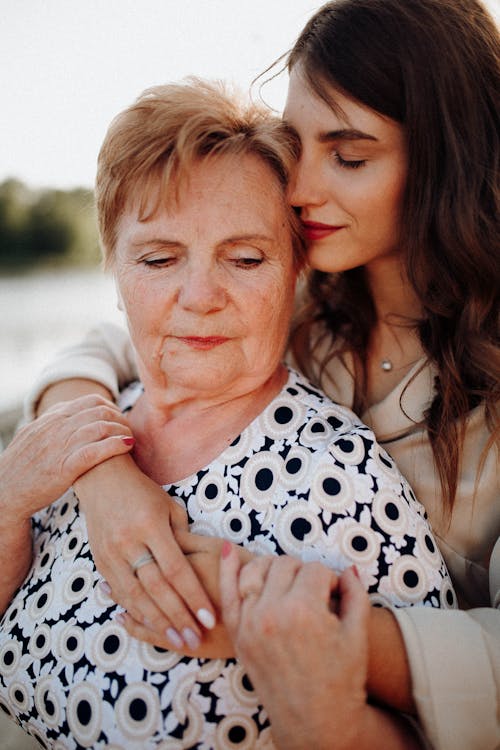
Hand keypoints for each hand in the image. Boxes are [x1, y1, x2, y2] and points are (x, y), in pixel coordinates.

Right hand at [0, 394, 134, 523]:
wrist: (4, 493)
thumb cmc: (21, 468)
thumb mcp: (32, 436)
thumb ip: (51, 423)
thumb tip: (67, 413)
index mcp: (51, 419)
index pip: (90, 401)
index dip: (112, 408)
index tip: (119, 419)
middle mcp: (56, 428)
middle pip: (100, 412)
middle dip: (121, 418)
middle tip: (128, 430)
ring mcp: (59, 447)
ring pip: (100, 428)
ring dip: (122, 431)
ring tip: (130, 440)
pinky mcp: (64, 468)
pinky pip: (94, 451)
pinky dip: (115, 445)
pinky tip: (126, 446)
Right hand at [74, 457, 216, 651]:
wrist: (102, 478)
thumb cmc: (144, 492)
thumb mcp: (169, 507)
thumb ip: (183, 538)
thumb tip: (196, 570)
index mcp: (150, 525)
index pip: (176, 569)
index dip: (193, 596)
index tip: (210, 618)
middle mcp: (128, 541)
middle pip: (156, 588)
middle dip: (178, 617)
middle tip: (196, 638)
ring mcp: (111, 553)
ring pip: (135, 596)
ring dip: (158, 622)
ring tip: (178, 640)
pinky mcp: (100, 561)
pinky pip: (119, 592)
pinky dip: (136, 611)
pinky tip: (151, 626)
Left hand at [220, 547, 419, 749]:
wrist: (316, 723)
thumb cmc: (341, 681)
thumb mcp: (357, 636)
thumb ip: (356, 595)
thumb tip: (349, 569)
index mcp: (304, 611)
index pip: (316, 570)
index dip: (330, 580)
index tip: (336, 596)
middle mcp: (271, 613)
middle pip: (286, 565)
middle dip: (304, 572)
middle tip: (316, 593)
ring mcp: (250, 624)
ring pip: (257, 570)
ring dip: (273, 567)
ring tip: (288, 580)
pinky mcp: (238, 635)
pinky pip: (227, 594)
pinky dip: (227, 569)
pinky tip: (227, 549)